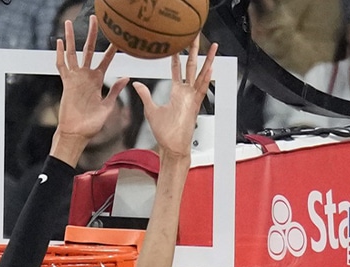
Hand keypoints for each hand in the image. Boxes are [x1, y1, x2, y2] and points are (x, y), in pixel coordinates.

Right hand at [54, 16, 127, 144]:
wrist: (77, 133)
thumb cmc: (92, 124)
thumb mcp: (108, 106)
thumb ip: (115, 91)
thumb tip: (127, 77)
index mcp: (98, 80)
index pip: (107, 59)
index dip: (112, 48)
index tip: (118, 36)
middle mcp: (86, 76)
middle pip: (89, 50)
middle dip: (92, 34)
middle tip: (95, 18)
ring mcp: (75, 78)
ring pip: (72, 53)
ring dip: (70, 38)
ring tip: (68, 23)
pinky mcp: (66, 83)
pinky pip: (61, 66)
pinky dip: (59, 54)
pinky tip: (58, 42)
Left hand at [132, 37, 217, 159]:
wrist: (172, 147)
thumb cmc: (164, 133)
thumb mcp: (151, 110)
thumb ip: (145, 94)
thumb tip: (137, 84)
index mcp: (177, 93)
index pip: (178, 70)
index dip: (177, 57)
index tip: (177, 46)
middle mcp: (187, 93)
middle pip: (192, 67)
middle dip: (194, 51)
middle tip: (196, 36)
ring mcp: (192, 98)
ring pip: (201, 74)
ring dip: (207, 60)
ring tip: (212, 46)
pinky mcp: (195, 105)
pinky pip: (202, 89)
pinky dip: (206, 79)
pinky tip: (210, 67)